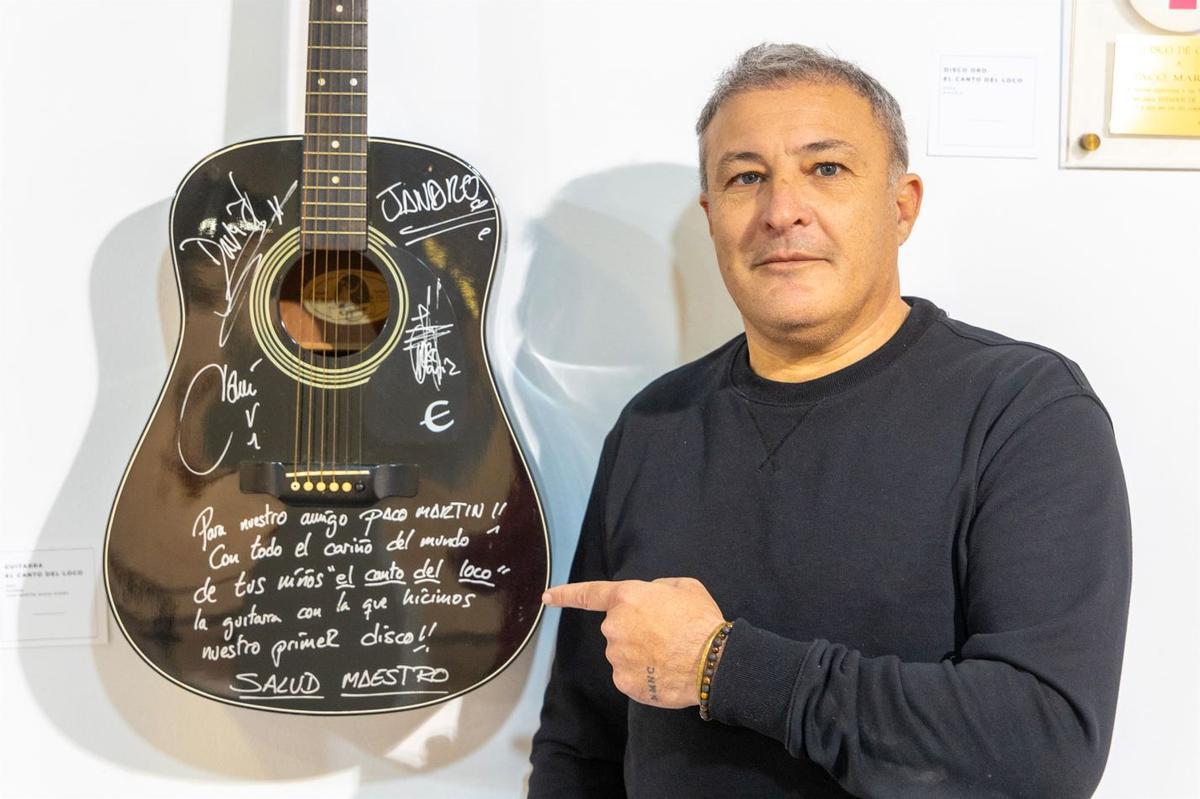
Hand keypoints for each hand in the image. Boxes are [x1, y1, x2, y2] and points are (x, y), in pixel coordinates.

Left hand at [543, 577, 725, 707]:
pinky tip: (665, 673)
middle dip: (635, 631)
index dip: (565, 595)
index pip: (588, 594)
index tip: (547, 597)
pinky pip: (630, 676)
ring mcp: (616, 657)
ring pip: (624, 654)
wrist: (713, 662)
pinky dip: (645, 676)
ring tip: (671, 655)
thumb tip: (650, 598)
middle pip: (618, 628)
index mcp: (626, 598)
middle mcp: (614, 627)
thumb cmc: (700, 620)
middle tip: (666, 635)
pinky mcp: (624, 683)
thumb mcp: (683, 587)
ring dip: (640, 655)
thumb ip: (657, 589)